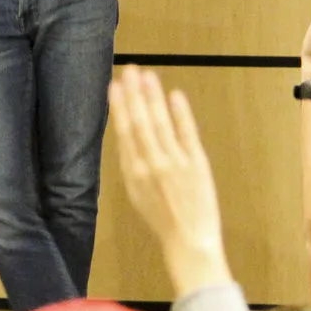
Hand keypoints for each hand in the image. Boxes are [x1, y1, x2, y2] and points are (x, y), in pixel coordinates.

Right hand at [108, 66, 229, 293]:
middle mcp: (151, 165)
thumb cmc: (162, 218)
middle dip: (134, 94)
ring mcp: (174, 163)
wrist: (189, 241)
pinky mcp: (196, 164)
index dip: (120, 107)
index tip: (114, 85)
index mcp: (133, 173)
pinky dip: (181, 114)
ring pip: (160, 124)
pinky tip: (174, 96)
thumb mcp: (137, 193)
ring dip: (153, 98)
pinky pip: (187, 134)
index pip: (124, 132)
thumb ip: (132, 163)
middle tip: (130, 70)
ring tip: (147, 75)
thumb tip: (126, 135)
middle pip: (140, 123)